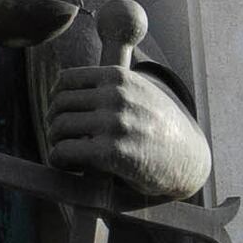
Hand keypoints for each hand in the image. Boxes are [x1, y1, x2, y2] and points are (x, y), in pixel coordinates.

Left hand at [45, 60, 209, 202]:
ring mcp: (114, 123)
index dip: (57, 100)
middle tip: (61, 139)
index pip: (65, 80)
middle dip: (54, 123)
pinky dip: (59, 160)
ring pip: (59, 127)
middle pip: (59, 104)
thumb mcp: (139, 91)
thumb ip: (109, 85)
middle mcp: (115, 95)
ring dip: (55, 143)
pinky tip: (70, 166)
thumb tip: (61, 86)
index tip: (62, 115)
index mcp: (118, 76)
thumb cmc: (158, 127)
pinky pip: (65, 152)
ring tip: (66, 153)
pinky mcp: (112, 152)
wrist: (187, 157)